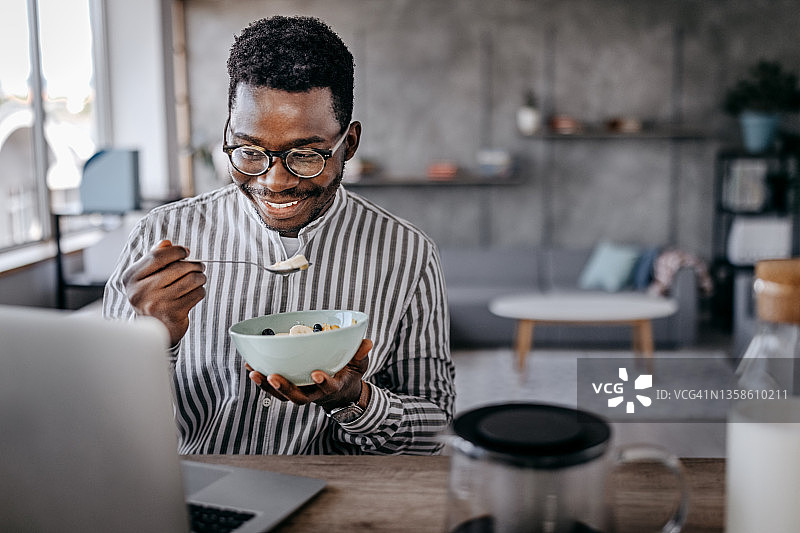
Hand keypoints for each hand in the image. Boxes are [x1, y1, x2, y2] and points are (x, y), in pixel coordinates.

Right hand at [122, 239, 206, 345]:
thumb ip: (154, 257)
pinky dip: (200, 290)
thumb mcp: (146, 276)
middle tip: (199, 266)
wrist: (154, 328)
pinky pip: (197, 294)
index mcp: (131, 278)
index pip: (157, 256)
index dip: (176, 251)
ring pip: (191, 280)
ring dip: (200, 277)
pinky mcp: (173, 314)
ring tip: (199, 278)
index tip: (185, 252)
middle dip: (193, 264)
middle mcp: (141, 291)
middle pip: (178, 268)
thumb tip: (167, 243)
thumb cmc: (152, 296)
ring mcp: (157, 304)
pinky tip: (196, 292)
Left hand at [246, 338, 372, 411]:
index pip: (327, 388)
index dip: (322, 382)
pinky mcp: (289, 390)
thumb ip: (360, 355)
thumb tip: (367, 342)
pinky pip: (273, 388)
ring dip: (267, 386)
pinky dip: (261, 380)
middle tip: (273, 377)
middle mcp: (314, 395)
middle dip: (285, 388)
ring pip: (282, 395)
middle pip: (298, 397)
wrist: (338, 393)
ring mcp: (300, 394)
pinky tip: (250, 367)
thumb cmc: (347, 374)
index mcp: (332, 388)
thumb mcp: (358, 366)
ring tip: (255, 372)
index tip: (317, 373)